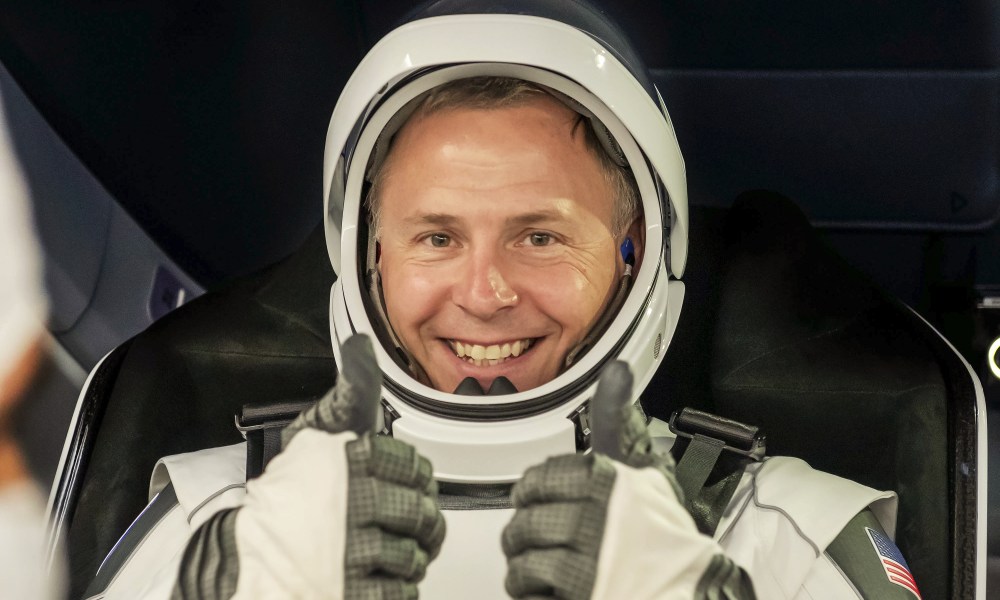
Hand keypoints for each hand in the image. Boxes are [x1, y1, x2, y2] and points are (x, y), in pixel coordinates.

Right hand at [174, 334, 444, 598]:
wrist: (245, 558)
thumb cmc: (285, 496)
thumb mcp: (317, 431)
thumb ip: (352, 390)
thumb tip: (361, 345)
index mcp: (351, 461)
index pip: (415, 468)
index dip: (411, 478)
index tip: (398, 483)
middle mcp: (355, 506)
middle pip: (421, 513)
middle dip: (415, 521)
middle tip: (398, 523)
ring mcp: (355, 555)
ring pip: (413, 556)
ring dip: (405, 558)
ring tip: (379, 550)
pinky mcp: (355, 594)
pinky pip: (400, 593)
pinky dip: (394, 588)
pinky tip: (373, 577)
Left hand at [501, 362, 754, 599]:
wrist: (688, 592)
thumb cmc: (661, 534)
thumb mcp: (642, 469)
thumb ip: (617, 421)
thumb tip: (617, 370)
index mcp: (604, 483)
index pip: (536, 481)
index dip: (536, 495)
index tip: (544, 502)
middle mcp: (591, 521)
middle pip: (523, 526)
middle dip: (530, 537)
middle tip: (551, 543)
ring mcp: (583, 568)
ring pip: (522, 565)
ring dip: (531, 572)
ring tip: (557, 571)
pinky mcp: (574, 599)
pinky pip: (529, 598)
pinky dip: (536, 598)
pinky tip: (557, 593)